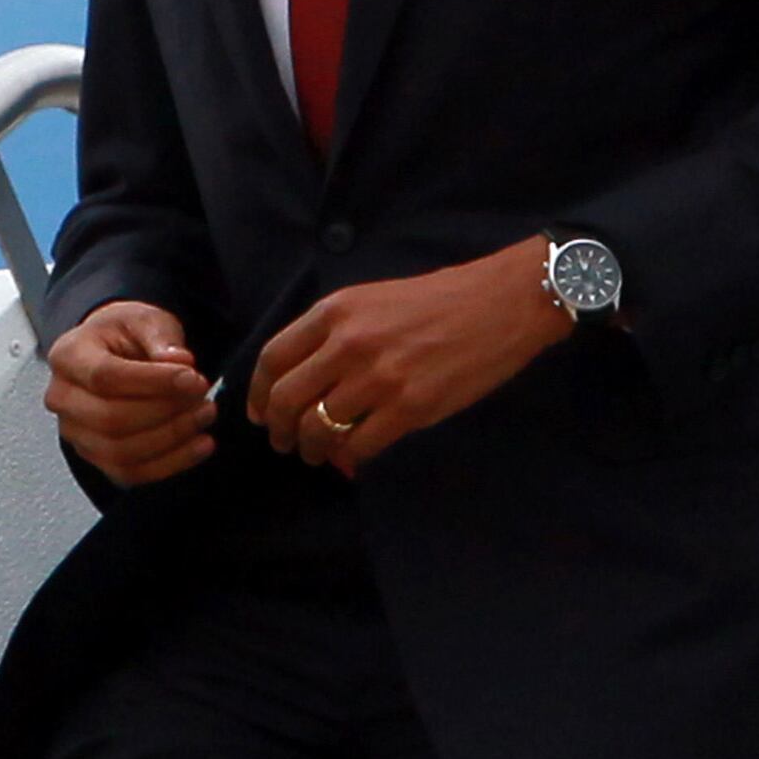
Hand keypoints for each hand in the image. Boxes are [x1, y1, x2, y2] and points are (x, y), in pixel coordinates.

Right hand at [45, 300, 214, 485]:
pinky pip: (130, 472)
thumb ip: (161, 338)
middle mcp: (62, 398)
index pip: (105, 377)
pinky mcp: (95, 457)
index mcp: (68, 356)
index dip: (153, 382)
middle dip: (166, 411)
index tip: (192, 378)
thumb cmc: (125, 335)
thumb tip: (180, 361)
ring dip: (172, 438)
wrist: (113, 353)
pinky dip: (170, 463)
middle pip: (111, 419)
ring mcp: (75, 433)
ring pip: (121, 451)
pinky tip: (200, 445)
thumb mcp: (145, 320)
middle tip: (203, 397)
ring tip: (204, 415)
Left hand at [249, 240, 572, 475]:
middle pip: (286, 399)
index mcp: (335, 311)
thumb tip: (311, 391)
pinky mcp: (410, 407)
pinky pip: (360, 446)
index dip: (257, 393)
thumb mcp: (374, 301)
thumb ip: (336, 339)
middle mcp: (349, 343)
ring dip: (312, 449)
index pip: (273, 358)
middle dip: (279, 430)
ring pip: (318, 428)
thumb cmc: (440, 300)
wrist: (501, 303)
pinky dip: (350, 458)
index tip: (260, 413)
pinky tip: (353, 457)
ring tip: (319, 453)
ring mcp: (379, 377)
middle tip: (286, 443)